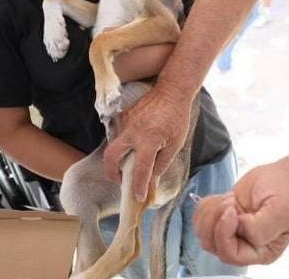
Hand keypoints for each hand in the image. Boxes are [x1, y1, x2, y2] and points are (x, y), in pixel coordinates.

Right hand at [103, 81, 192, 201]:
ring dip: (119, 157)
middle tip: (120, 180)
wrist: (171, 90)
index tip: (137, 197)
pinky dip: (125, 143)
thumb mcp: (175, 143)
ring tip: (130, 164)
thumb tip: (152, 178)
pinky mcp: (124, 115)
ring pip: (114, 145)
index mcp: (148, 140)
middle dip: (112, 172)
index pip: (140, 170)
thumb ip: (162, 163)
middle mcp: (132, 132)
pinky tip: (136, 144)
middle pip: (111, 157)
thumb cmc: (177, 117)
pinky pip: (120, 134)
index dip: (138, 186)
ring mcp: (126, 122)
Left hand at [193, 161, 288, 265]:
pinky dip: (206, 205)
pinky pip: (200, 219)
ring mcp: (230, 233)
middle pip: (212, 244)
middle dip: (216, 219)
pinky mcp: (221, 220)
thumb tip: (241, 229)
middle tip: (230, 202)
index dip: (224, 233)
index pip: (231, 254)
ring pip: (203, 232)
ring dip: (210, 211)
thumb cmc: (286, 193)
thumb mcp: (281, 210)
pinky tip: (223, 198)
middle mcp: (244, 245)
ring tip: (229, 199)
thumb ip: (261, 227)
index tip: (232, 210)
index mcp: (261, 251)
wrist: (281, 177)